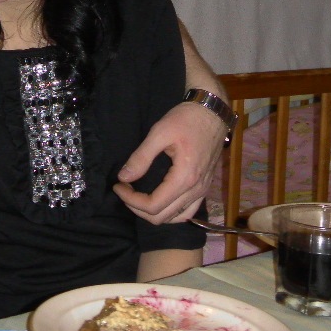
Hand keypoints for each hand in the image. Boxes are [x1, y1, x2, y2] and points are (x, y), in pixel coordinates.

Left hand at [114, 102, 223, 223]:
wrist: (212, 112)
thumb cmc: (186, 119)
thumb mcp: (159, 132)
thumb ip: (141, 157)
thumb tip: (124, 177)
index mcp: (184, 178)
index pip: (154, 206)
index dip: (131, 201)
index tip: (119, 185)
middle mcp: (195, 190)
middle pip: (163, 217)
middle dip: (138, 208)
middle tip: (125, 189)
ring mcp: (202, 191)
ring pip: (176, 218)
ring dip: (154, 213)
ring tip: (138, 196)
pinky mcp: (204, 187)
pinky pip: (187, 211)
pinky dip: (170, 213)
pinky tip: (159, 201)